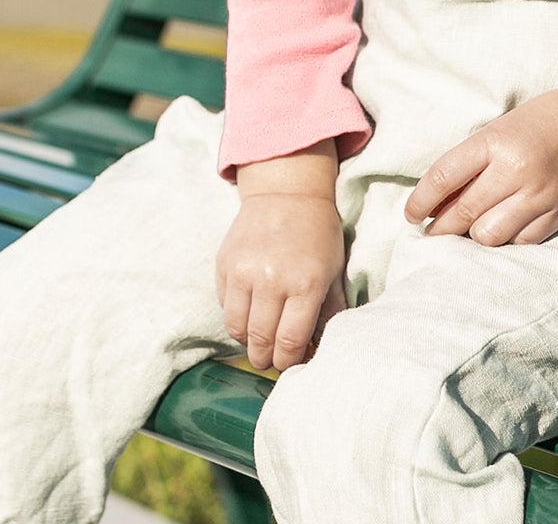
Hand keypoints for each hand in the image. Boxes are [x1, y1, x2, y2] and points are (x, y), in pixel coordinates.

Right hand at [215, 192, 345, 371]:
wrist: (286, 193)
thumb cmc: (317, 234)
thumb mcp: (333, 271)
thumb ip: (328, 312)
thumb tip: (319, 350)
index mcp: (305, 284)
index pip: (289, 341)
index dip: (287, 361)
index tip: (289, 362)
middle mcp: (272, 280)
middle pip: (260, 341)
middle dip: (265, 358)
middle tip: (270, 358)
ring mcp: (244, 271)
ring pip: (236, 329)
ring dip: (246, 341)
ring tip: (257, 338)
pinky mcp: (224, 264)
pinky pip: (225, 307)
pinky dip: (235, 315)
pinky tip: (249, 310)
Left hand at [403, 82, 557, 246]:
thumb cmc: (541, 123)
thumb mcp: (500, 130)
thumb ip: (472, 163)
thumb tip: (437, 203)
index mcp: (496, 141)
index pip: (444, 177)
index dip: (421, 201)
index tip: (410, 215)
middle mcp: (516, 170)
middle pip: (463, 213)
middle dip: (440, 228)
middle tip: (430, 233)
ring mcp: (540, 196)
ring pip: (489, 236)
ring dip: (472, 237)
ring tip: (466, 231)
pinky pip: (520, 242)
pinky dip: (505, 240)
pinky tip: (500, 229)